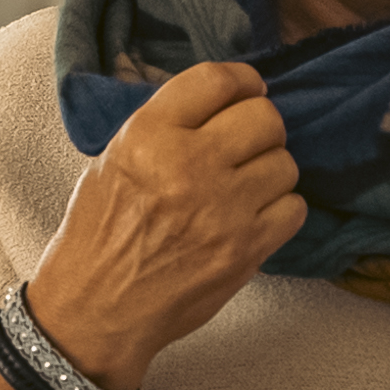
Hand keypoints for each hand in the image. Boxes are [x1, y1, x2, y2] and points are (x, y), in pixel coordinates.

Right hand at [23, 61, 302, 389]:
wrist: (96, 309)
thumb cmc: (98, 235)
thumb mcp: (113, 160)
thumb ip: (166, 127)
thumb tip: (220, 105)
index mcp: (148, 135)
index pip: (218, 80)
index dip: (243, 81)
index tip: (248, 91)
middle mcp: (188, 164)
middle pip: (264, 117)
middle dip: (259, 128)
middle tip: (246, 145)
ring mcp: (222, 209)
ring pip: (285, 163)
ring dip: (269, 172)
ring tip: (245, 188)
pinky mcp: (245, 249)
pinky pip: (294, 208)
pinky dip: (280, 210)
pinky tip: (254, 217)